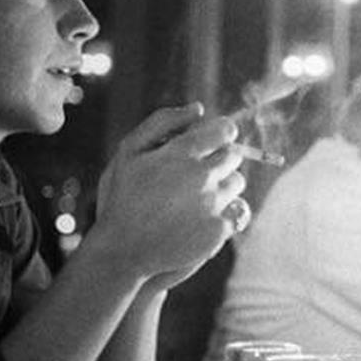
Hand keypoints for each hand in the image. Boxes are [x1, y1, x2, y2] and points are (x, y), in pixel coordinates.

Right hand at [93, 103, 245, 278]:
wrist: (124, 251)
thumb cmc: (123, 197)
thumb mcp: (129, 152)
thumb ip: (162, 123)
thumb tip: (198, 109)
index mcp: (181, 154)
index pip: (224, 130)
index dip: (222, 132)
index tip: (215, 139)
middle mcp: (201, 177)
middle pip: (234, 156)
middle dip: (222, 158)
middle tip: (202, 171)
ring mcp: (212, 205)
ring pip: (237, 183)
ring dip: (223, 186)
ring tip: (197, 197)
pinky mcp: (219, 230)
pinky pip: (236, 212)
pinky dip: (223, 212)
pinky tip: (201, 218)